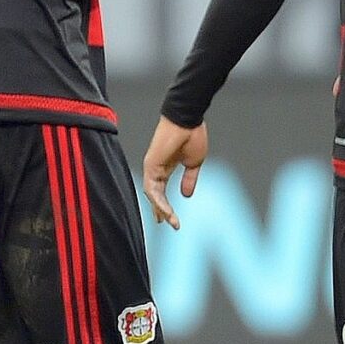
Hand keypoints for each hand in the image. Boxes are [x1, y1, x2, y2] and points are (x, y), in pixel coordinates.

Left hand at [141, 115, 208, 229]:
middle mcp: (156, 168)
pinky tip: (165, 210)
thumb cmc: (192, 135)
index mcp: (166, 167)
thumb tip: (187, 195)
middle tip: (165, 223)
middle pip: (154, 194)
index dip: (165, 205)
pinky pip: (151, 187)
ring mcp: (151, 166)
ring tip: (170, 221)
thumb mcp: (194, 163)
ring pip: (152, 194)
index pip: (162, 191)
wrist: (188, 120)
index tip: (171, 219)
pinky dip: (158, 200)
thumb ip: (189, 179)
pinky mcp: (151, 164)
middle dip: (160, 210)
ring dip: (161, 209)